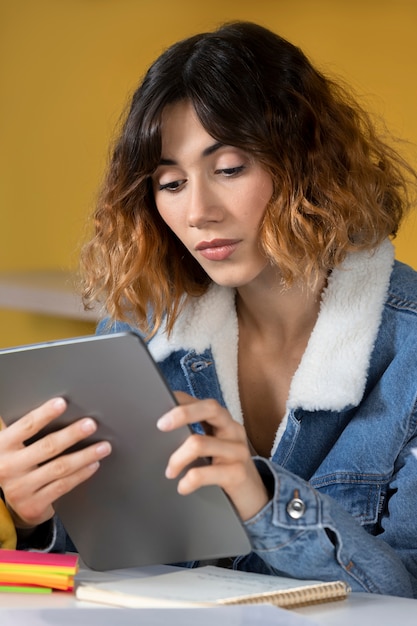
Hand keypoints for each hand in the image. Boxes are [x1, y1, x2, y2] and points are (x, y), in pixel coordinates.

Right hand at [0, 398, 110, 528]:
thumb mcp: (14, 446)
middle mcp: (8, 467)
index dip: (45, 414)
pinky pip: (63, 486)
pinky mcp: (32, 504)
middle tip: (91, 425)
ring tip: (103, 447)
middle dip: (72, 434)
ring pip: (59, 468)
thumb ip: (29, 431)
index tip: (62, 403)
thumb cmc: (17, 463)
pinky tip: (93, 465)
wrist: (7, 501)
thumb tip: (62, 408)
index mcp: (2, 446)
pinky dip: (81, 474)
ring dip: (85, 455)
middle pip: (47, 447)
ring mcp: (20, 488)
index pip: (26, 426)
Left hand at [157, 392, 269, 520]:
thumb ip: (194, 432)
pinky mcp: (238, 473)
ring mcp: (238, 450)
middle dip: (182, 413)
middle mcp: (233, 429)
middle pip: (210, 408)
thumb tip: (161, 425)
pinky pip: (203, 473)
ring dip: (177, 458)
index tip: (158, 404)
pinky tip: (182, 486)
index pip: (202, 401)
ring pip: (199, 443)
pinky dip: (188, 481)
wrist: (253, 496)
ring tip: (170, 471)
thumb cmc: (224, 467)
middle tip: (160, 425)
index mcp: (224, 420)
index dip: (180, 400)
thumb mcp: (212, 445)